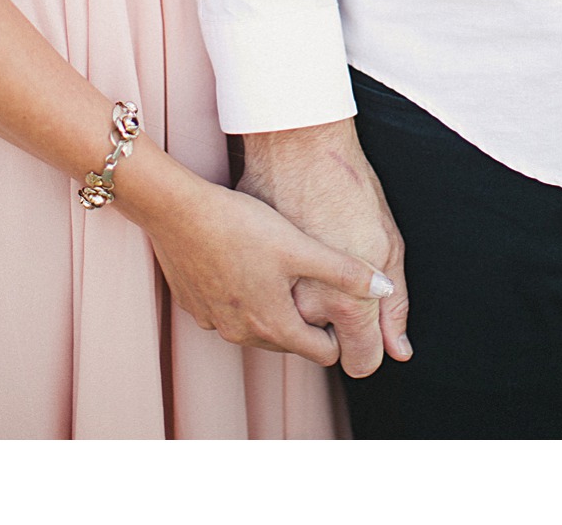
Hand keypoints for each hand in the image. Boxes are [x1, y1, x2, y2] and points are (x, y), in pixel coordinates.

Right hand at [138, 175, 395, 366]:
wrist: (175, 208)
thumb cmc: (238, 225)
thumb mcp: (299, 245)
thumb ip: (346, 272)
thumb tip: (386, 290)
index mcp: (275, 327)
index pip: (324, 352)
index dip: (335, 327)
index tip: (333, 295)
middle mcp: (242, 335)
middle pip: (289, 340)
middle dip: (302, 316)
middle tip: (304, 275)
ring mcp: (213, 322)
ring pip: (256, 325)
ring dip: (269, 305)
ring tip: (271, 264)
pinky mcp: (192, 305)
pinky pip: (226, 310)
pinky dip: (237, 294)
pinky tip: (237, 259)